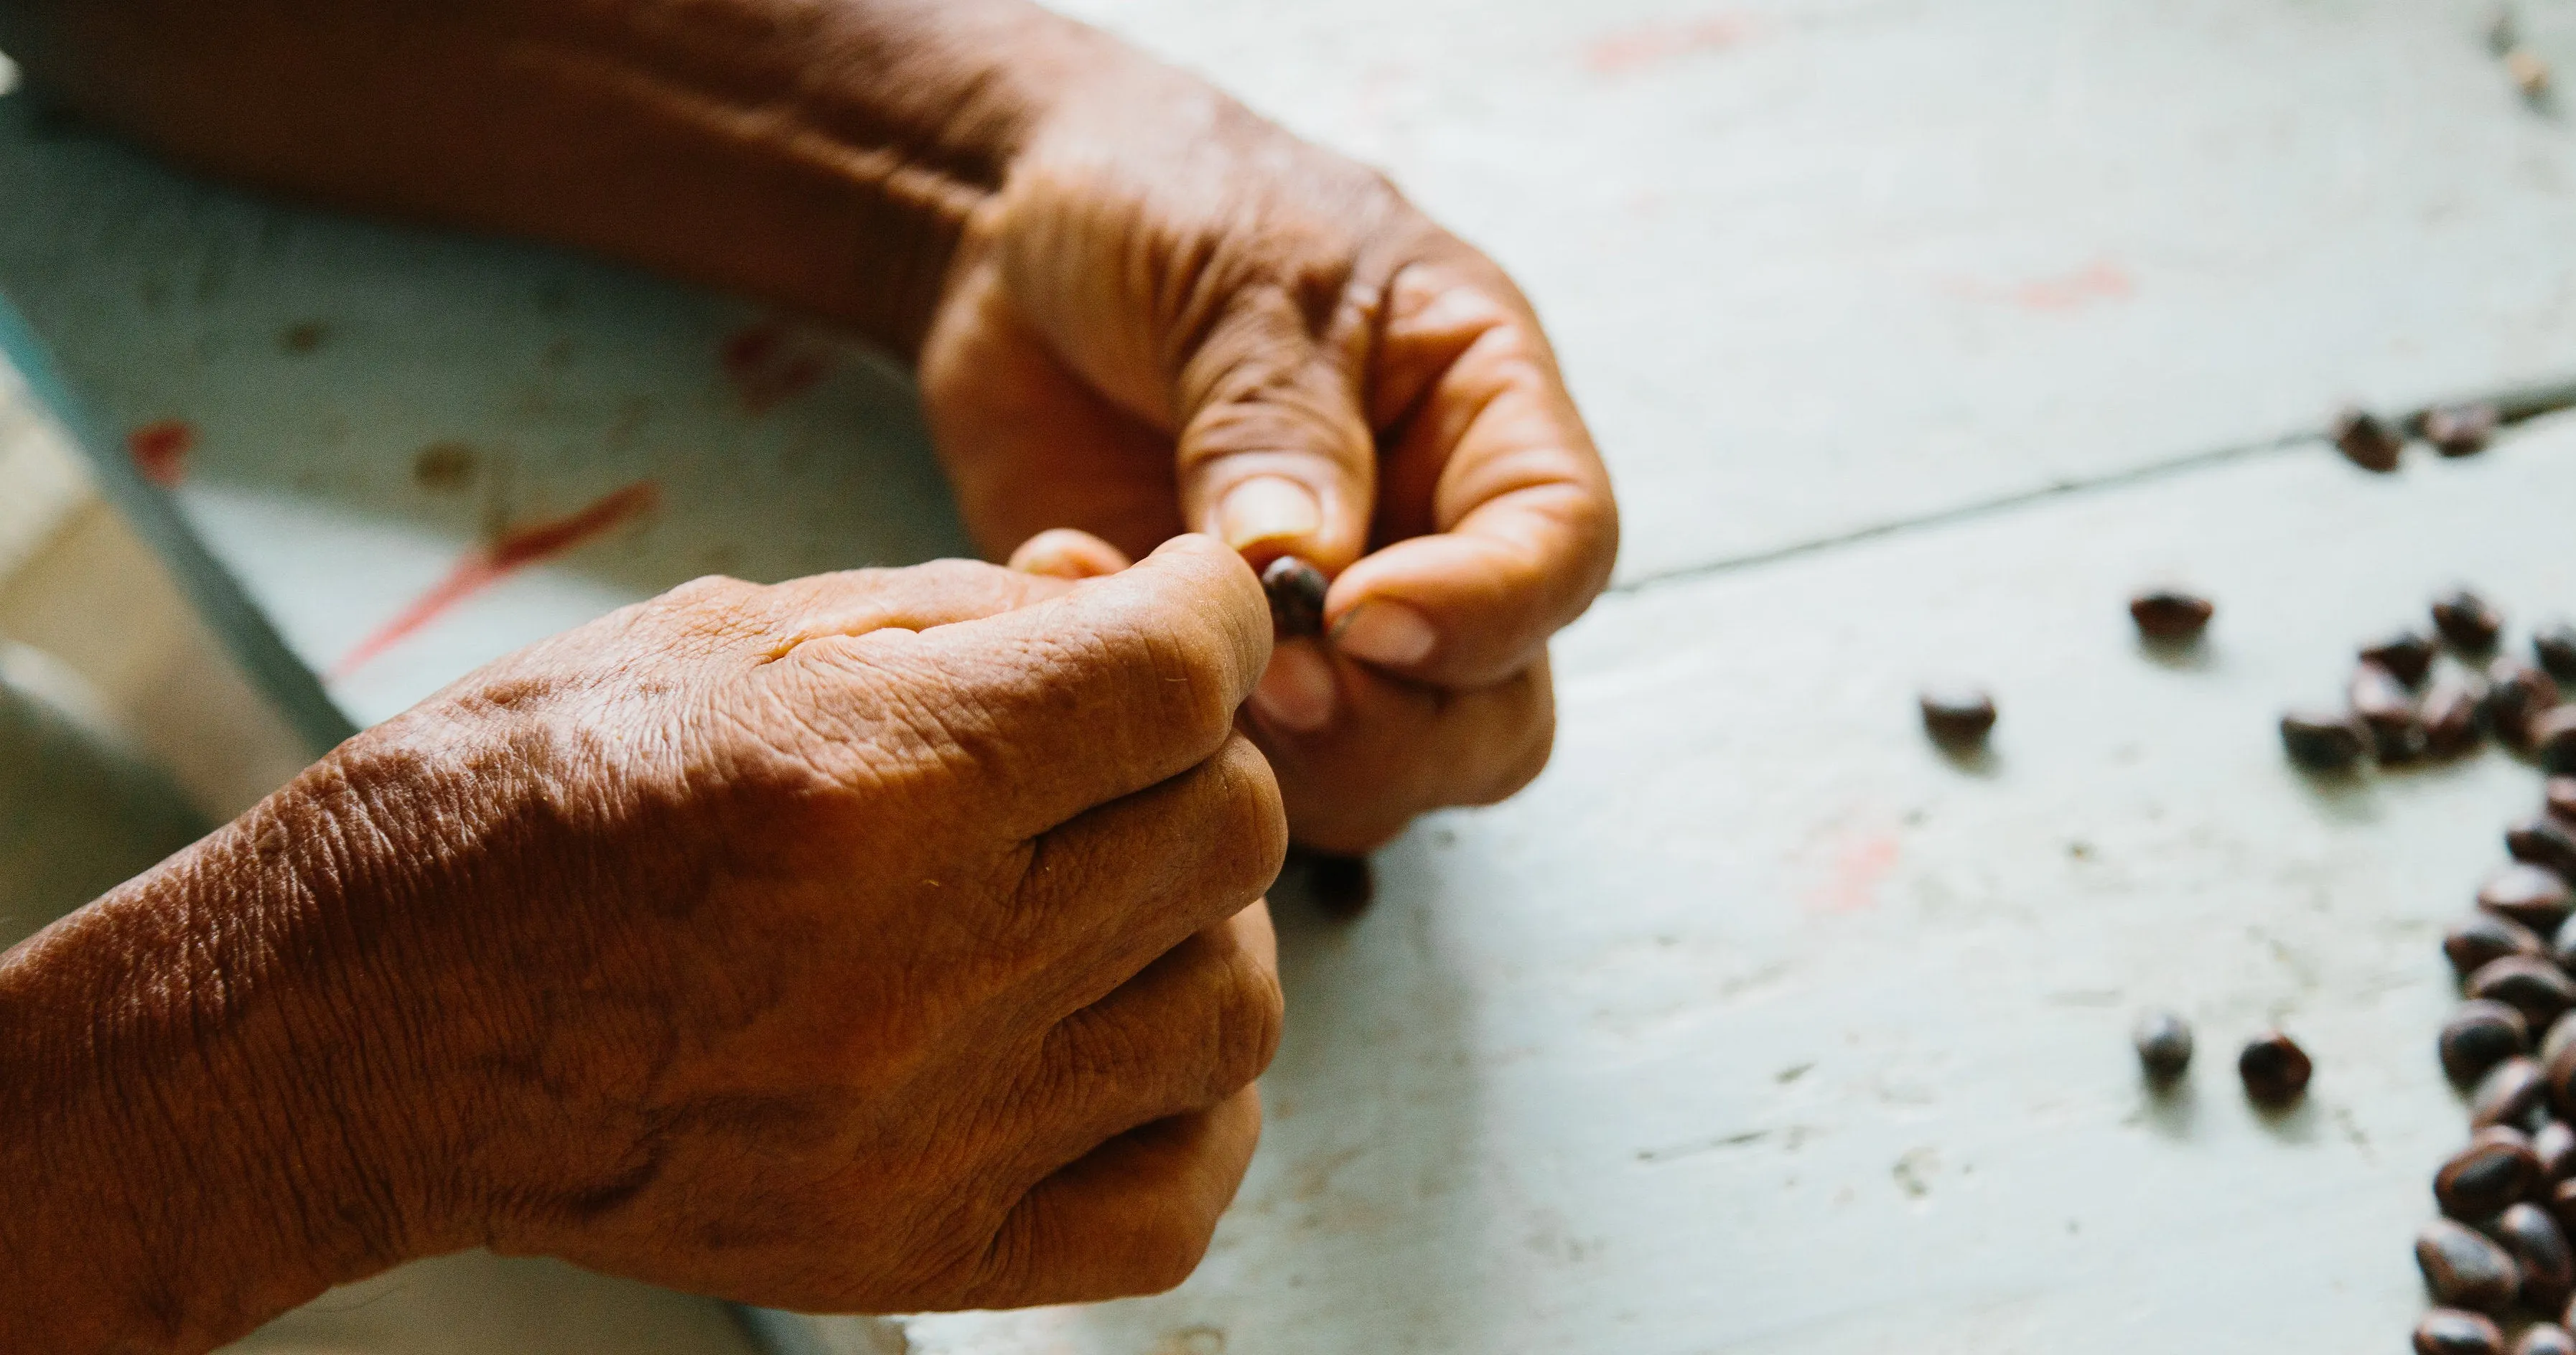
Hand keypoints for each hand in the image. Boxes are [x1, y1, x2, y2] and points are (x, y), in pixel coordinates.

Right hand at [0, 538, 1286, 1347]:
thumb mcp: (725, 635)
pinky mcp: (918, 1254)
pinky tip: (1110, 1024)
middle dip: (1192, 750)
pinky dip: (1188, 1098)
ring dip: (1198, 918)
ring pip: (1232, 1006)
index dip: (1213, 613)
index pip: (1178, 681)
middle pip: (1229, 830)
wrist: (355, 1033)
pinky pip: (1179, 1194)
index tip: (1183, 606)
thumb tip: (1137, 595)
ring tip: (1100, 881)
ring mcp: (925, 1139)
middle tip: (1107, 740)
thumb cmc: (523, 802)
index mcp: (857, 786)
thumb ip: (962, 609)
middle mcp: (912, 975)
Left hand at [920, 68, 1618, 852]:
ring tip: (1150, 637)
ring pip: (1371, 772)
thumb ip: (1276, 421)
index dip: (1487, 612)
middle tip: (1269, 683)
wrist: (1008, 227)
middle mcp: (1429, 537)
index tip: (1359, 614)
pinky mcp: (1210, 667)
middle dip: (1392, 728)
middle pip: (1494, 713)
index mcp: (1483, 411)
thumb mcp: (1237, 270)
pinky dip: (1149, 721)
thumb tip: (1307, 575)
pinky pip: (1220, 757)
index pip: (1563, 552)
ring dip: (1268, 750)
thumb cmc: (1161, 199)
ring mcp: (1320, 622)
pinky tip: (1058, 582)